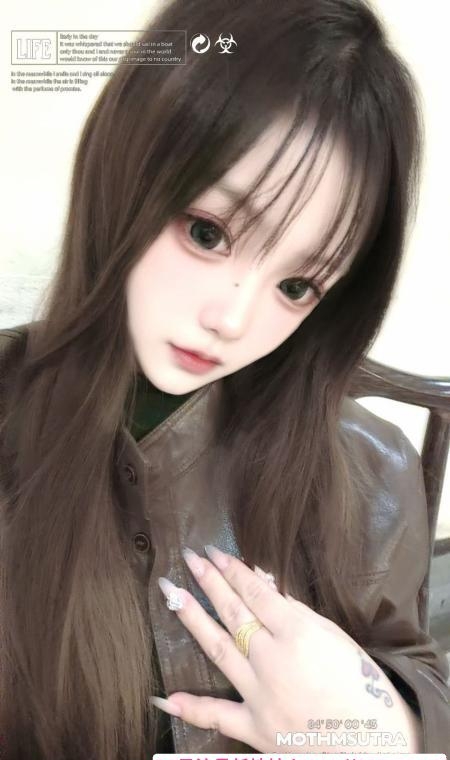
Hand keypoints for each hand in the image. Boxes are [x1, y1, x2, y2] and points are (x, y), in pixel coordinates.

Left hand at [151, 545, 396, 752]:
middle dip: (210, 583)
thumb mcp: (336, 638)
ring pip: (219, 650)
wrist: (378, 745)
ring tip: (171, 594)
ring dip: (193, 619)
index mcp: (297, 634)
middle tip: (189, 559)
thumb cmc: (364, 686)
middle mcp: (273, 661)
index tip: (213, 551)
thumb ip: (297, 612)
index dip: (233, 571)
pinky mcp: (256, 729)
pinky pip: (219, 717)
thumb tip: (265, 584)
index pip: (256, 594)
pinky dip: (192, 709)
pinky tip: (165, 697)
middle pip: (234, 614)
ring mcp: (261, 696)